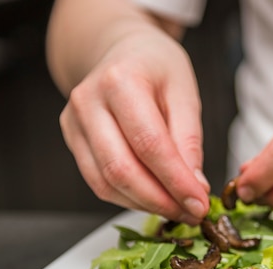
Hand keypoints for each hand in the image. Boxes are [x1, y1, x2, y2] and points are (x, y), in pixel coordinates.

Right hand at [59, 28, 209, 223]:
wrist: (121, 51)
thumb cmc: (155, 68)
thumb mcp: (184, 92)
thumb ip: (189, 140)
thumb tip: (194, 187)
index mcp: (121, 81)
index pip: (149, 144)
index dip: (176, 182)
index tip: (200, 203)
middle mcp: (88, 102)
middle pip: (121, 170)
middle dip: (160, 201)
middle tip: (191, 213)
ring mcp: (74, 124)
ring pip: (106, 183)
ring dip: (144, 205)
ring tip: (177, 209)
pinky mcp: (73, 142)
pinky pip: (98, 183)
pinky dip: (128, 199)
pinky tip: (154, 199)